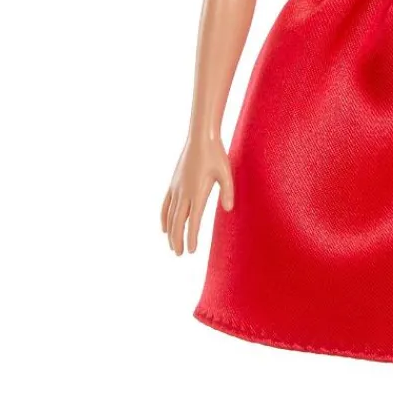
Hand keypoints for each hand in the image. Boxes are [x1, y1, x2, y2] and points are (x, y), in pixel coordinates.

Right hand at [161, 132, 233, 254]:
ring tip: (172, 246)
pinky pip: (165, 205)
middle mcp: (184, 192)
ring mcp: (176, 188)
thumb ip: (227, 191)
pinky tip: (164, 227)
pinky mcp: (173, 183)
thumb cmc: (216, 155)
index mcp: (197, 192)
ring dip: (170, 232)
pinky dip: (164, 217)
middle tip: (178, 254)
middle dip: (177, 239)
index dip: (191, 237)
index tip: (191, 250)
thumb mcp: (226, 172)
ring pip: (170, 215)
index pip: (193, 220)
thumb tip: (229, 209)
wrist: (200, 138)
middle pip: (178, 221)